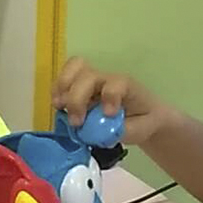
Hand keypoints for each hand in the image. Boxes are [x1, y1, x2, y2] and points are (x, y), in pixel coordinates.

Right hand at [52, 57, 168, 145]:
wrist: (145, 116)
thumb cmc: (143, 121)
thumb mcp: (140, 130)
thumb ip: (122, 131)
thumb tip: (101, 133)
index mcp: (127, 87)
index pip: (116, 83)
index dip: (110, 96)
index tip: (108, 114)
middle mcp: (108, 80)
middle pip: (88, 75)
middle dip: (77, 98)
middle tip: (76, 122)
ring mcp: (94, 81)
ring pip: (74, 68)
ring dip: (62, 88)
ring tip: (60, 108)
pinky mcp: (82, 87)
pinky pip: (66, 78)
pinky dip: (57, 91)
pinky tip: (58, 107)